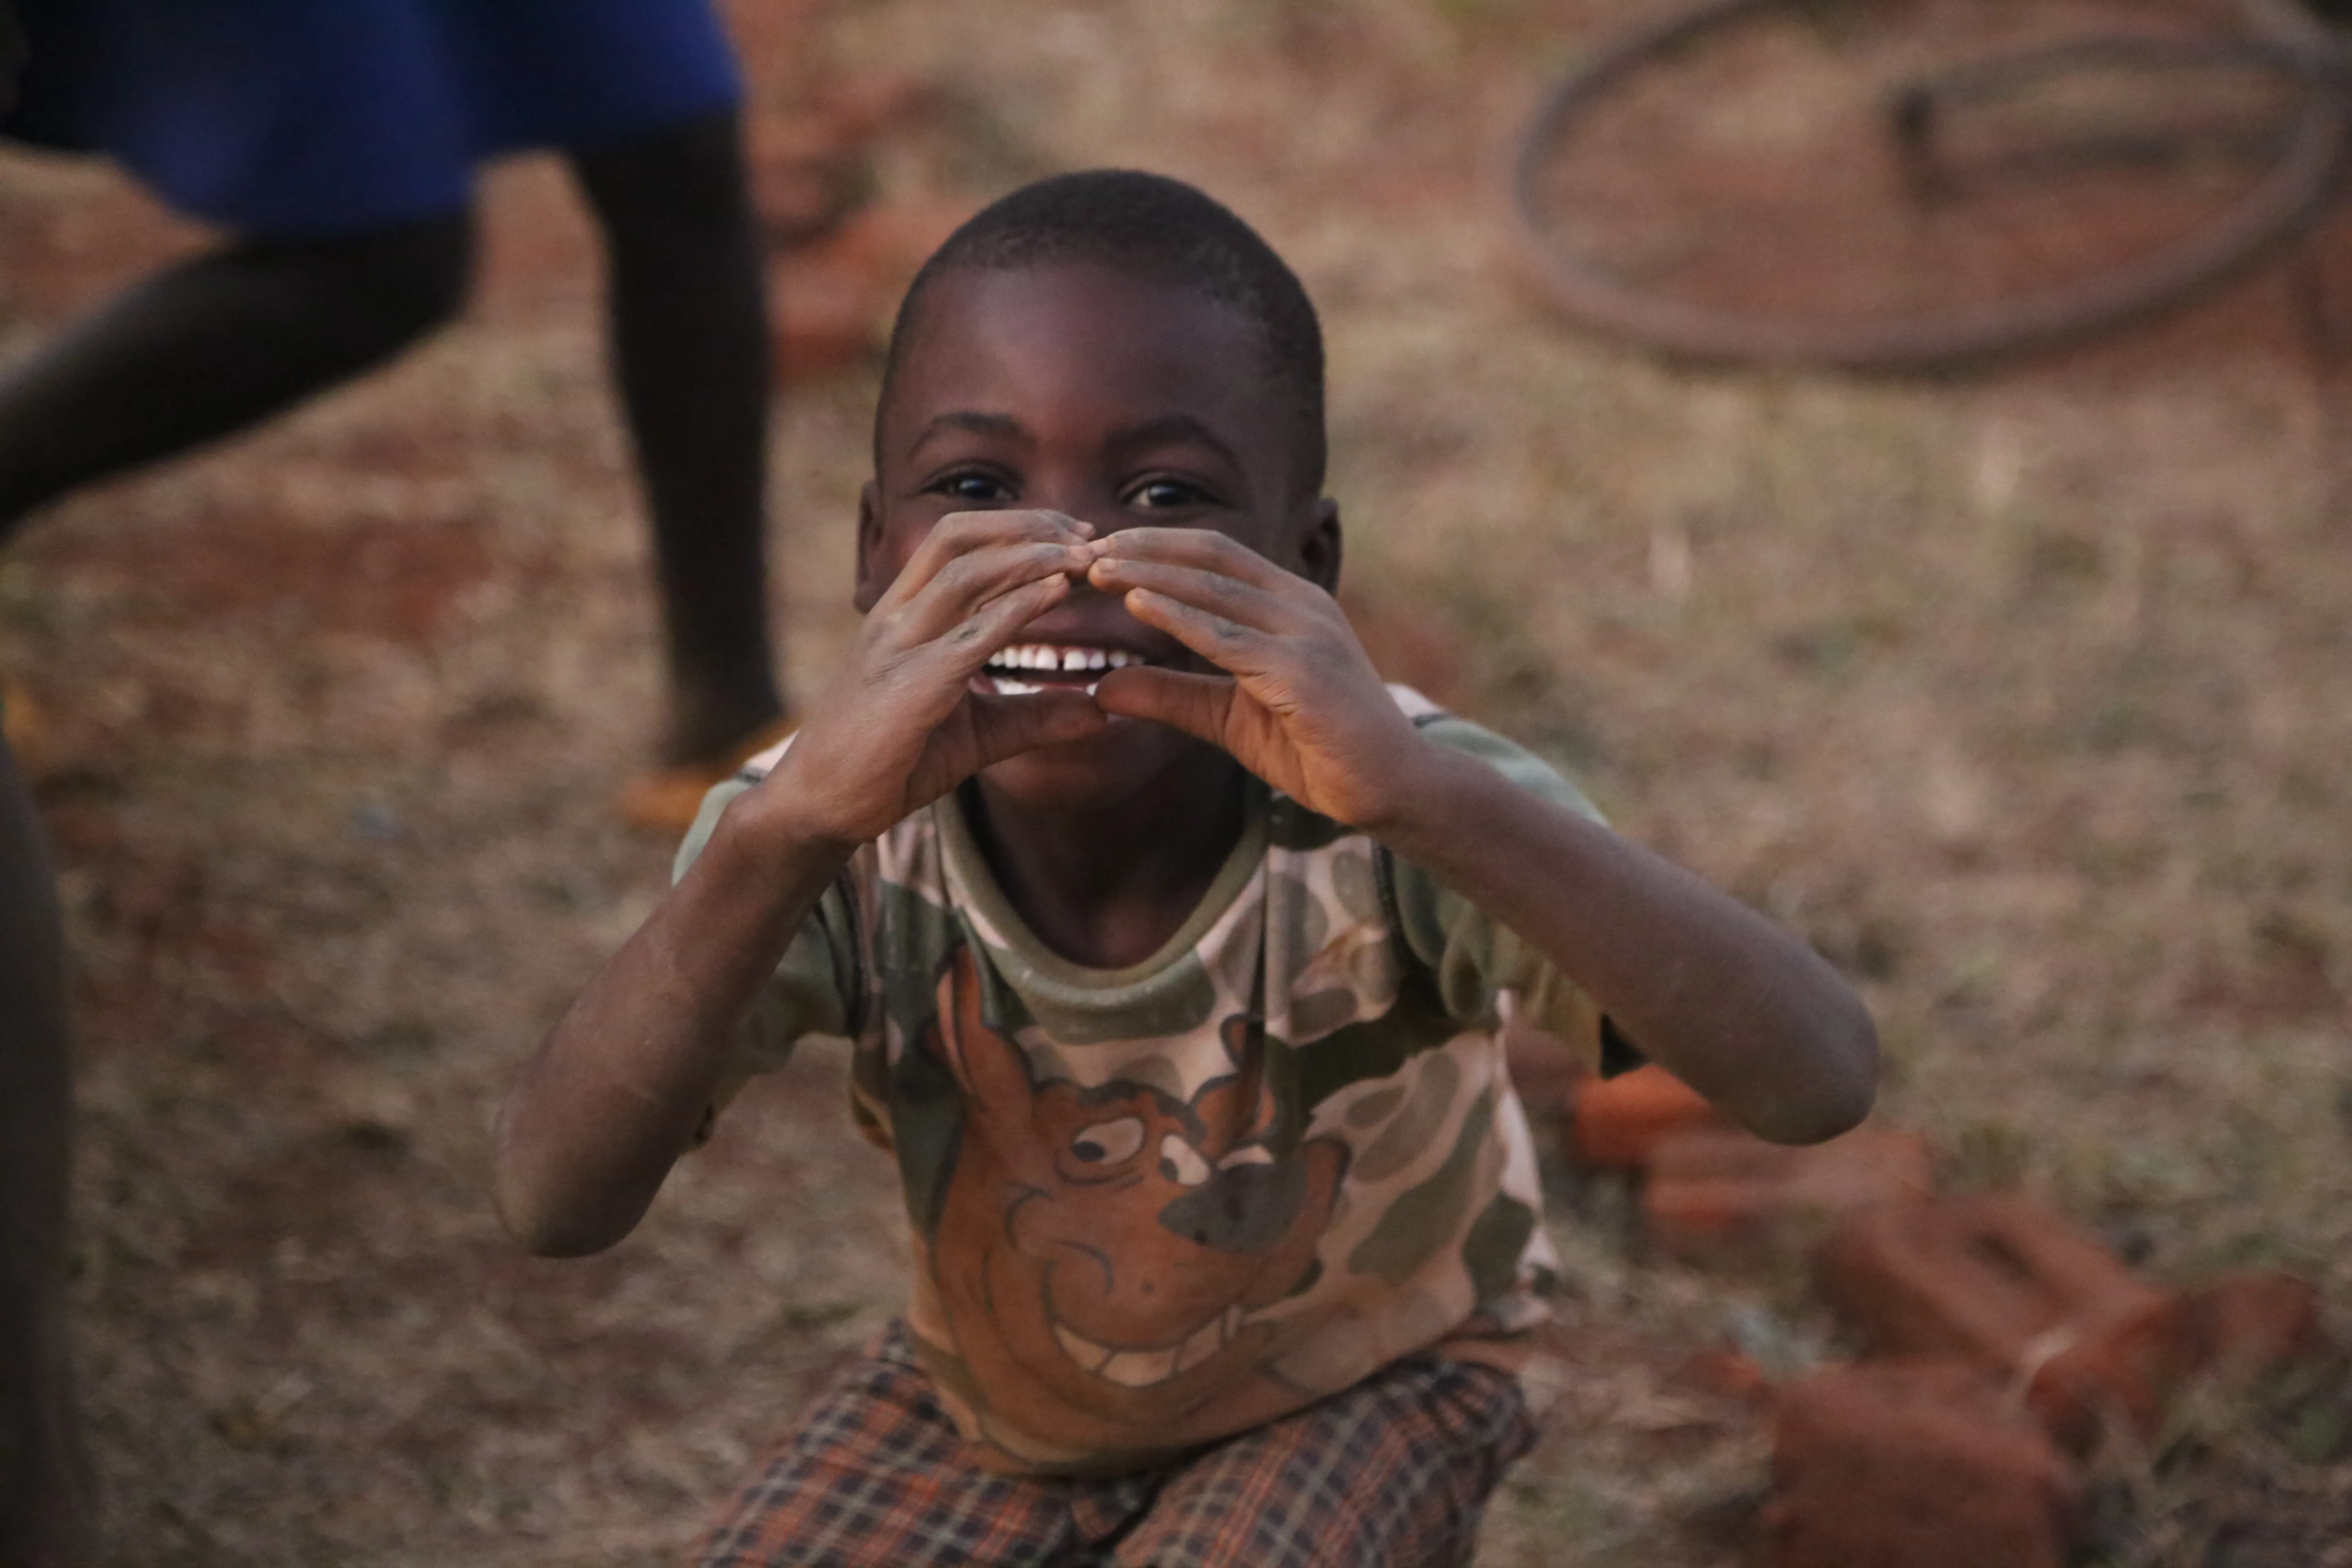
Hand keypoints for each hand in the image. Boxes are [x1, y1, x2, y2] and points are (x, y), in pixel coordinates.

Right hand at [766, 511, 1107, 844]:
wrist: (820, 807)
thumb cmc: (891, 763)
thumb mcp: (976, 734)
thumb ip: (1032, 717)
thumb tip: (1100, 714)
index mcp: (903, 615)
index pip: (956, 542)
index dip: (1017, 527)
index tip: (1074, 535)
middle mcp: (896, 618)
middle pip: (959, 537)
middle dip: (1027, 525)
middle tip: (1087, 535)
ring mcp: (897, 647)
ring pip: (965, 573)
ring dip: (1031, 557)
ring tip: (1084, 557)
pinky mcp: (908, 687)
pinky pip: (968, 635)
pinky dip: (1017, 608)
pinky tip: (1057, 595)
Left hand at [1085, 528, 1431, 829]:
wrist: (1391, 789)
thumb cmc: (1315, 749)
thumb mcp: (1228, 716)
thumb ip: (1171, 694)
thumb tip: (1101, 688)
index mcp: (1290, 604)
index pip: (1216, 555)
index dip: (1156, 546)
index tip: (1099, 549)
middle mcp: (1302, 606)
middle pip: (1212, 558)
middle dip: (1143, 550)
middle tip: (1082, 550)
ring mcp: (1307, 635)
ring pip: (1216, 590)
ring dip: (1150, 575)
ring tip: (1096, 570)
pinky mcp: (1305, 673)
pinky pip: (1230, 639)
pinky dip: (1179, 618)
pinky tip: (1136, 606)